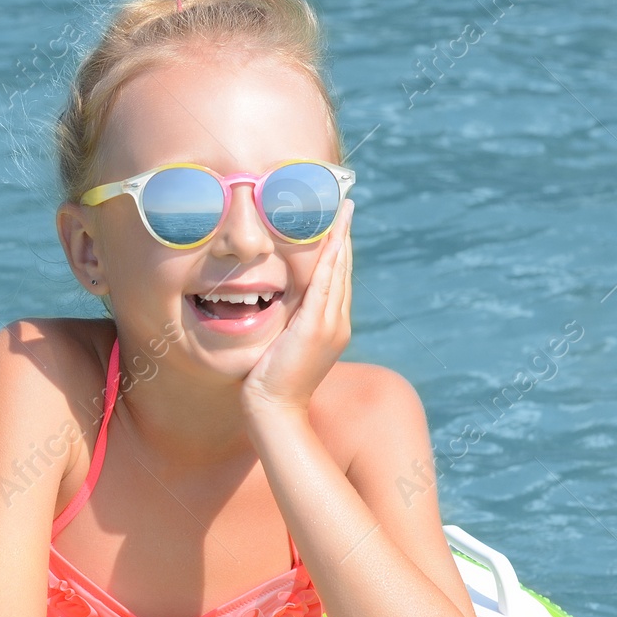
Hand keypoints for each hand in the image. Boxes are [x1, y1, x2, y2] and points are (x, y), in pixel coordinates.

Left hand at [240, 197, 352, 415]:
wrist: (274, 411)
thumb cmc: (270, 385)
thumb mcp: (283, 348)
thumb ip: (288, 328)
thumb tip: (278, 312)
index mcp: (331, 328)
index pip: (337, 280)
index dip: (338, 251)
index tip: (337, 224)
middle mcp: (337, 323)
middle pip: (343, 270)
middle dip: (344, 237)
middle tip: (345, 205)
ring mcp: (330, 326)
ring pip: (339, 272)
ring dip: (341, 238)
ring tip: (343, 210)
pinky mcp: (316, 328)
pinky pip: (326, 284)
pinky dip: (331, 259)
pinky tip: (333, 237)